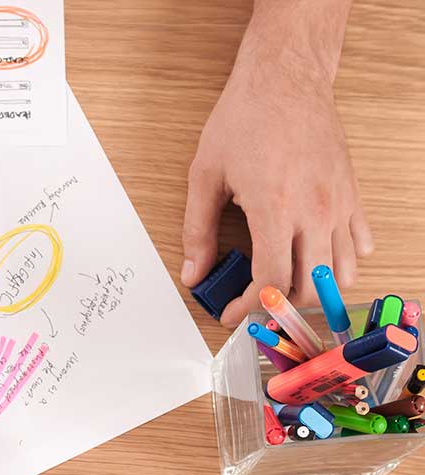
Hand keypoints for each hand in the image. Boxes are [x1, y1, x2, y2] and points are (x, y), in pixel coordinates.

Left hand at [181, 40, 372, 327]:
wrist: (285, 80)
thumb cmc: (244, 119)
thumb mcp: (205, 175)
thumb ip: (198, 231)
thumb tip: (193, 273)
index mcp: (275, 209)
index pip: (271, 282)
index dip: (249, 308)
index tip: (231, 313)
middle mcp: (314, 212)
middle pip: (309, 288)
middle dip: (279, 307)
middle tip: (253, 304)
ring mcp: (339, 204)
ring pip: (342, 273)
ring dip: (314, 290)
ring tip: (284, 286)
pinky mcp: (352, 194)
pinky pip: (360, 244)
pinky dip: (342, 262)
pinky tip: (316, 258)